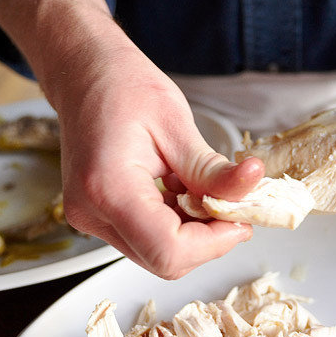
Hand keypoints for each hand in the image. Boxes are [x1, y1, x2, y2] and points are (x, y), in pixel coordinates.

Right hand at [0, 0, 263, 278]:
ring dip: (195, 234)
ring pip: (159, 256)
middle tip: (231, 207)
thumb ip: (212, 171)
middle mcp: (93, 213)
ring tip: (203, 192)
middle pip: (165, 260)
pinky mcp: (100, 219)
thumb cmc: (122, 87)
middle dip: (208, 241)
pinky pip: (149, 241)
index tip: (240, 221)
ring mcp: (93, 220)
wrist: (84, 77)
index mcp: (108, 187)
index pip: (169, 250)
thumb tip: (251, 187)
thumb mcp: (177, 124)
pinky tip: (183, 195)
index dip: (214, 243)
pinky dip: (178, 227)